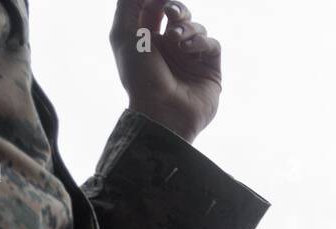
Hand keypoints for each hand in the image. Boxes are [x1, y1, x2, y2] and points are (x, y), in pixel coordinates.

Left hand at [111, 0, 221, 142]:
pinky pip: (212, 44)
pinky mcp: (210, 70)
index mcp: (147, 40)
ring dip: (187, 29)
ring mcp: (191, 59)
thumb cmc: (138, 75)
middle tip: (171, 12)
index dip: (158, 0)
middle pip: (180, 14)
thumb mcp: (123, 33)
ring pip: (198, 28)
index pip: (155, 8)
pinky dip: (201, 42)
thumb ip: (129, 3)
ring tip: (176, 41)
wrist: (161, 110)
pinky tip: (188, 50)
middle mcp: (170, 48)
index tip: (161, 1)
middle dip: (177, 8)